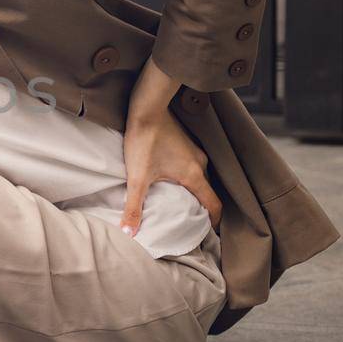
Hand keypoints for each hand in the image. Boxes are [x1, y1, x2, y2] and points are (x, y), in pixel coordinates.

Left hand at [119, 107, 222, 237]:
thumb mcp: (137, 178)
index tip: (208, 231)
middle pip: (208, 192)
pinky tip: (173, 179)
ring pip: (201, 178)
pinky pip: (194, 166)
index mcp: (194, 175)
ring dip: (195, 191)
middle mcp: (200, 164)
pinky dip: (189, 177)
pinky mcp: (187, 143)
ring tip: (181, 202)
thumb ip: (134, 207)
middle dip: (202, 208)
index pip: (214, 204)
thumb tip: (128, 233)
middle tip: (192, 221)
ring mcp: (195, 151)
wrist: (146, 109)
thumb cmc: (143, 142)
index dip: (214, 221)